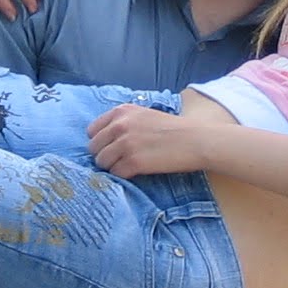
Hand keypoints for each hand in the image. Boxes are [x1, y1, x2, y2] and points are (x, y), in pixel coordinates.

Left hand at [87, 103, 209, 177]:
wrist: (195, 140)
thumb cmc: (173, 128)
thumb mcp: (144, 115)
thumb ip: (123, 122)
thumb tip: (105, 139)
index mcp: (121, 112)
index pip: (92, 131)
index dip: (101, 142)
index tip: (112, 147)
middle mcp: (120, 126)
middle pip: (94, 148)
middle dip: (105, 155)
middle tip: (120, 159)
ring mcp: (125, 144)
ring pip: (101, 162)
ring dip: (112, 167)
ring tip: (129, 166)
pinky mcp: (133, 162)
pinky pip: (115, 174)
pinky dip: (123, 175)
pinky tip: (136, 172)